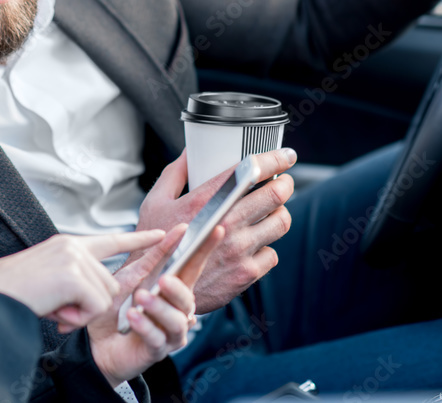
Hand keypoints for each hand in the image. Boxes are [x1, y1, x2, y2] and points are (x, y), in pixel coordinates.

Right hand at [0, 231, 165, 328]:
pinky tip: (56, 311)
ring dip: (81, 314)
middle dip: (90, 306)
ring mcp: (75, 258)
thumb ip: (76, 279)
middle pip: (110, 284)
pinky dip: (78, 318)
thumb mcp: (51, 279)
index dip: (140, 240)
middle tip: (59, 308)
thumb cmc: (16, 293)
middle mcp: (74, 247)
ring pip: (104, 298)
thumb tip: (99, 297)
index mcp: (69, 246)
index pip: (112, 241)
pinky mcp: (74, 275)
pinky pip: (95, 308)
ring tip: (53, 307)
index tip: (164, 233)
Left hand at [88, 224, 223, 387]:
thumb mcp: (130, 278)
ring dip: (159, 307)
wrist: (96, 343)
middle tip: (163, 279)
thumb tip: (176, 231)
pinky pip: (156, 338)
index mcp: (173, 290)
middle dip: (177, 288)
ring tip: (141, 298)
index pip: (193, 268)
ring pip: (176, 320)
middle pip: (187, 298)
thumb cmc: (115, 309)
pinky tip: (133, 317)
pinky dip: (146, 326)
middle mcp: (177, 311)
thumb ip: (152, 259)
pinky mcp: (156, 351)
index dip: (205, 250)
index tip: (216, 229)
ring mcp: (169, 333)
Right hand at [135, 148, 295, 312]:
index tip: (286, 156)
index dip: (275, 160)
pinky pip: (272, 254)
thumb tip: (190, 152)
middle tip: (283, 182)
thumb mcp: (155, 202)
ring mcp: (238, 250)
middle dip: (285, 184)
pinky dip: (266, 247)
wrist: (158, 289)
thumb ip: (175, 173)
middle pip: (275, 195)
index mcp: (205, 201)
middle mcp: (226, 223)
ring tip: (271, 212)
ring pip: (280, 222)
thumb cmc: (156, 244)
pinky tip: (253, 245)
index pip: (250, 172)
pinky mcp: (245, 273)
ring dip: (279, 213)